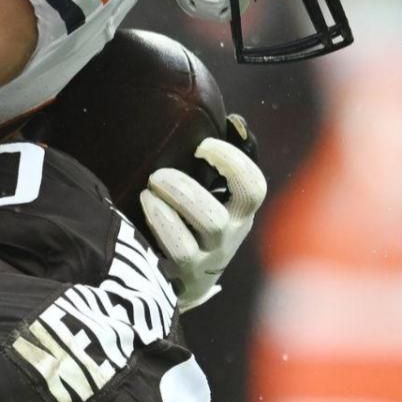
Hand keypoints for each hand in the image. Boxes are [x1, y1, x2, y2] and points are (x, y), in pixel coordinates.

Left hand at [138, 116, 265, 310]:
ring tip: (150, 190)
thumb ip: (223, 159)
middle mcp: (230, 235)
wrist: (179, 281)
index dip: (232, 162)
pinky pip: (180, 250)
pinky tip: (147, 207)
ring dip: (176, 202)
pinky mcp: (185, 274)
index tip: (203, 145)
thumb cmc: (193, 223)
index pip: (253, 187)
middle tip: (158, 176)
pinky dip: (162, 223)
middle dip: (187, 188)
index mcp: (239, 211)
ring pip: (206, 228)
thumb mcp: (212, 194)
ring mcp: (209, 258)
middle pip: (220, 213)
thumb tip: (235, 121)